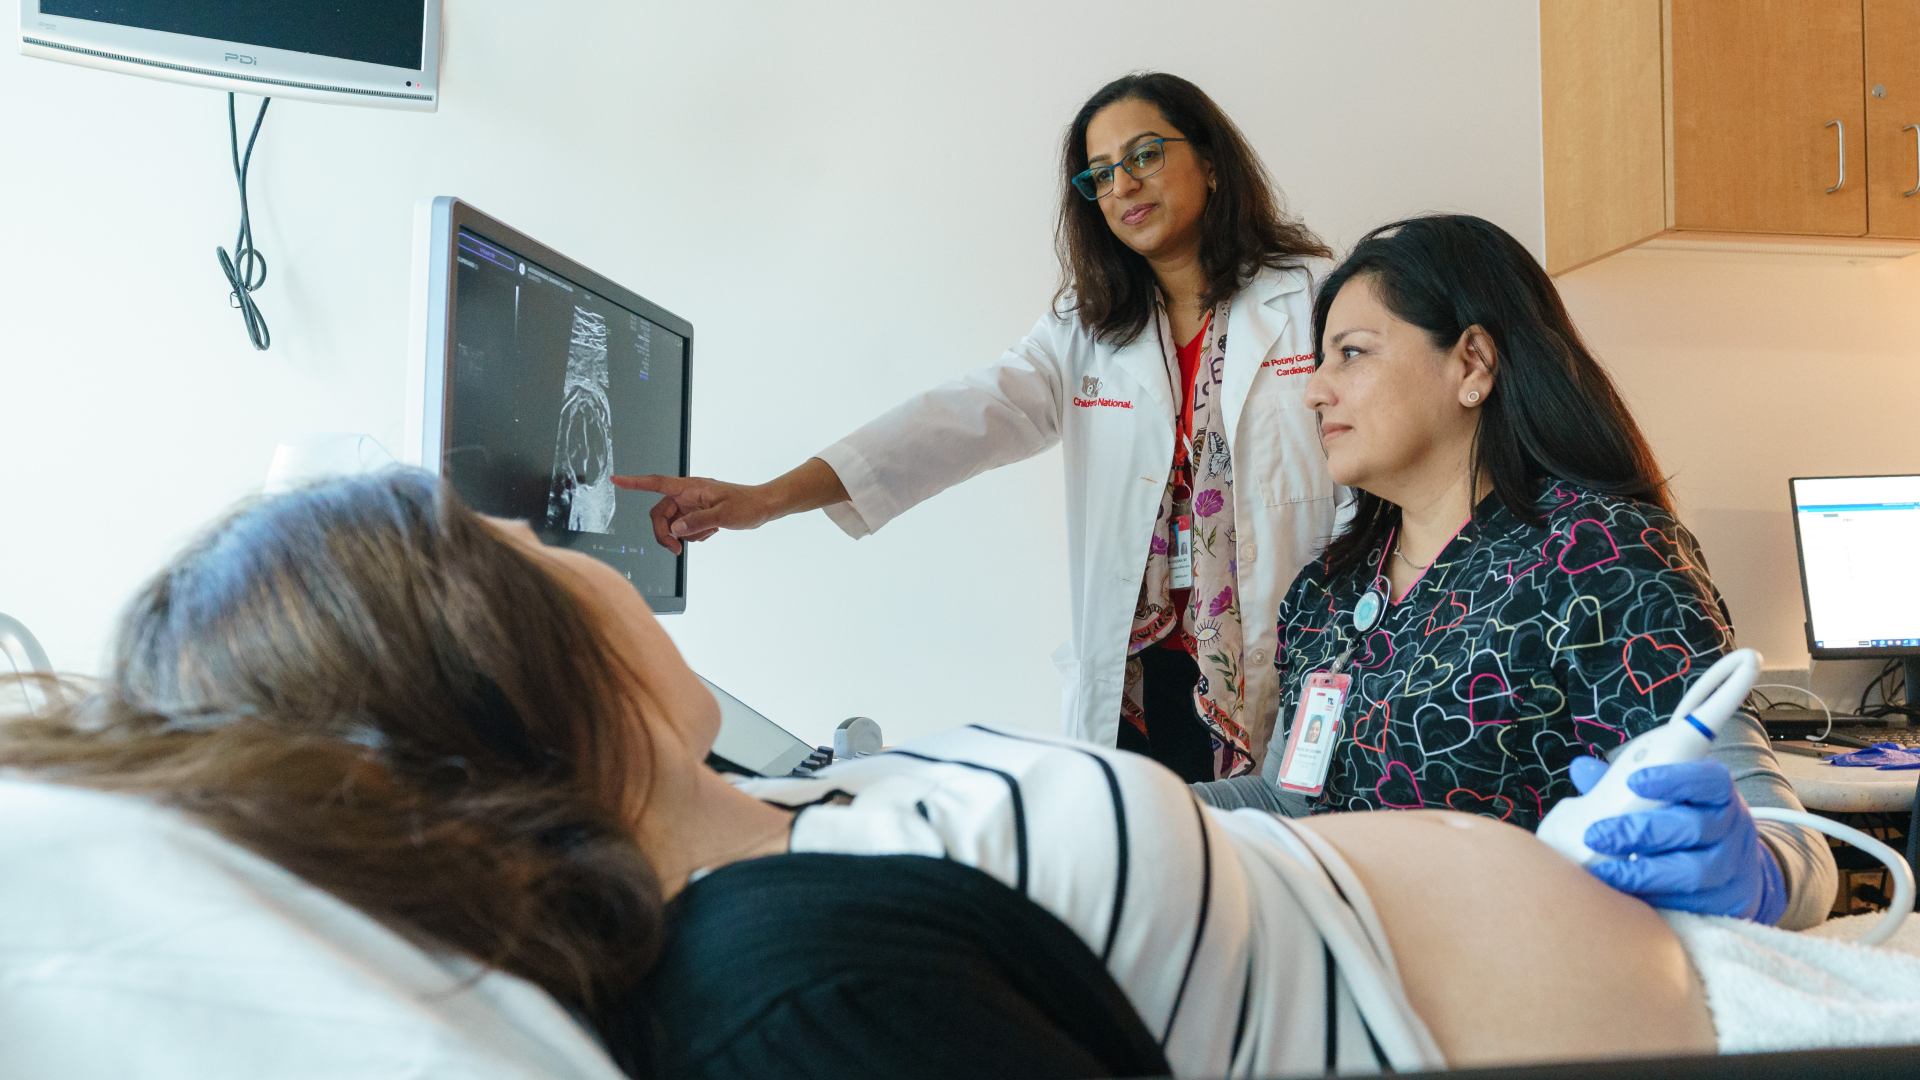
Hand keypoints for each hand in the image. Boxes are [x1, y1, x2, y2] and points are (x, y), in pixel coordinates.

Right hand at [610, 475, 776, 553]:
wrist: (762, 507)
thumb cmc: (746, 505)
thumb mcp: (723, 515)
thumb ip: (697, 522)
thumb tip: (675, 530)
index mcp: (690, 487)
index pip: (656, 483)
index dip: (635, 483)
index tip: (616, 481)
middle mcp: (687, 495)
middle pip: (660, 513)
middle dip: (664, 533)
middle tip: (676, 550)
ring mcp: (691, 505)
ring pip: (672, 524)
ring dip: (683, 536)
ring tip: (707, 534)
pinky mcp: (697, 514)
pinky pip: (685, 529)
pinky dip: (694, 535)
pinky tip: (711, 531)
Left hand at [1569, 756, 1786, 923]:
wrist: (1737, 870)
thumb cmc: (1686, 823)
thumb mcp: (1668, 798)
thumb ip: (1625, 784)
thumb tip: (1581, 769)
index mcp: (1719, 794)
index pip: (1707, 780)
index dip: (1673, 779)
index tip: (1633, 782)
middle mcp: (1731, 827)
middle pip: (1692, 827)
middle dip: (1640, 832)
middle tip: (1595, 835)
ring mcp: (1733, 867)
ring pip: (1694, 870)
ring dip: (1643, 872)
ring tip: (1603, 871)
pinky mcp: (1729, 903)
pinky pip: (1692, 904)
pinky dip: (1655, 900)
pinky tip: (1624, 895)